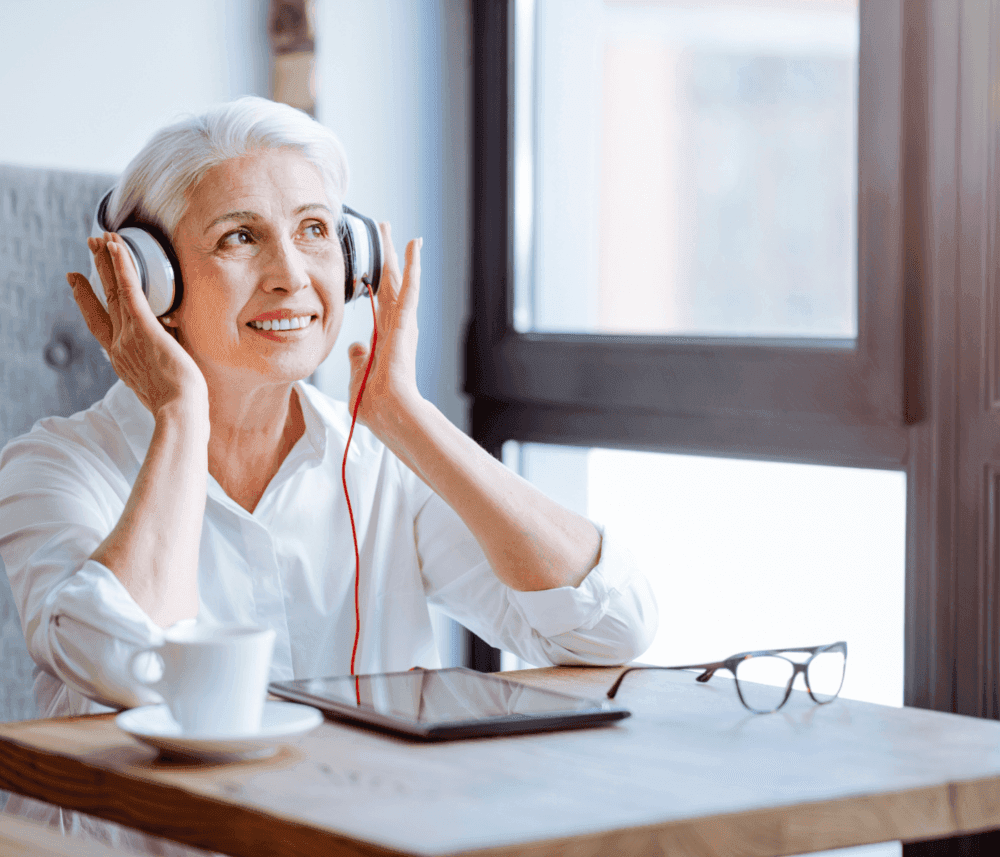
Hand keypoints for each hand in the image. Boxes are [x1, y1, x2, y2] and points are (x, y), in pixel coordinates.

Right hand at [69, 233, 207, 419]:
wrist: (178, 413)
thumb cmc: (179, 405)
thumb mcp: (162, 380)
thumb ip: (162, 359)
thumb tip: (174, 341)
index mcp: (121, 359)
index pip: (100, 324)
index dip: (87, 301)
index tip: (78, 283)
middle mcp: (118, 346)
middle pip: (103, 300)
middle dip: (95, 271)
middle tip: (89, 247)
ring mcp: (129, 336)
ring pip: (113, 290)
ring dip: (107, 261)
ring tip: (100, 238)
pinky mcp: (145, 328)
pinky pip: (130, 290)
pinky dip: (123, 266)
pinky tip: (117, 246)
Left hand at [347, 224, 422, 436]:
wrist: (387, 412)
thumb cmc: (374, 403)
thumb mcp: (358, 376)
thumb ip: (358, 359)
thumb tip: (356, 346)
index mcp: (385, 339)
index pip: (379, 303)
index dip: (374, 282)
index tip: (371, 267)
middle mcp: (396, 327)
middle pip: (390, 284)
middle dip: (386, 257)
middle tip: (384, 230)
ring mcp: (403, 324)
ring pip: (400, 280)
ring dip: (399, 254)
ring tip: (397, 230)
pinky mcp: (406, 322)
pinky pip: (409, 288)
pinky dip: (412, 266)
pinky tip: (414, 244)